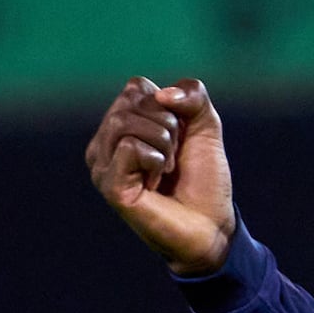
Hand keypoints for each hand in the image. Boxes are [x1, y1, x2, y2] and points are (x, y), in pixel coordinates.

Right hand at [85, 76, 234, 273]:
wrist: (211, 226)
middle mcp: (104, 142)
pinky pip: (129, 147)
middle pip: (131, 101)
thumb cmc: (203, 179)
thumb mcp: (205, 126)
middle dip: (168, 125)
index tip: (179, 139)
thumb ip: (193, 95)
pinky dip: (155, 160)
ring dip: (162, 142)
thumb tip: (163, 94)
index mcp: (122, 125)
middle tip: (174, 158)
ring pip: (124, 122)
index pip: (136, 87)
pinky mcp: (109, 184)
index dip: (169, 108)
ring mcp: (102, 165)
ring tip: (167, 169)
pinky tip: (156, 184)